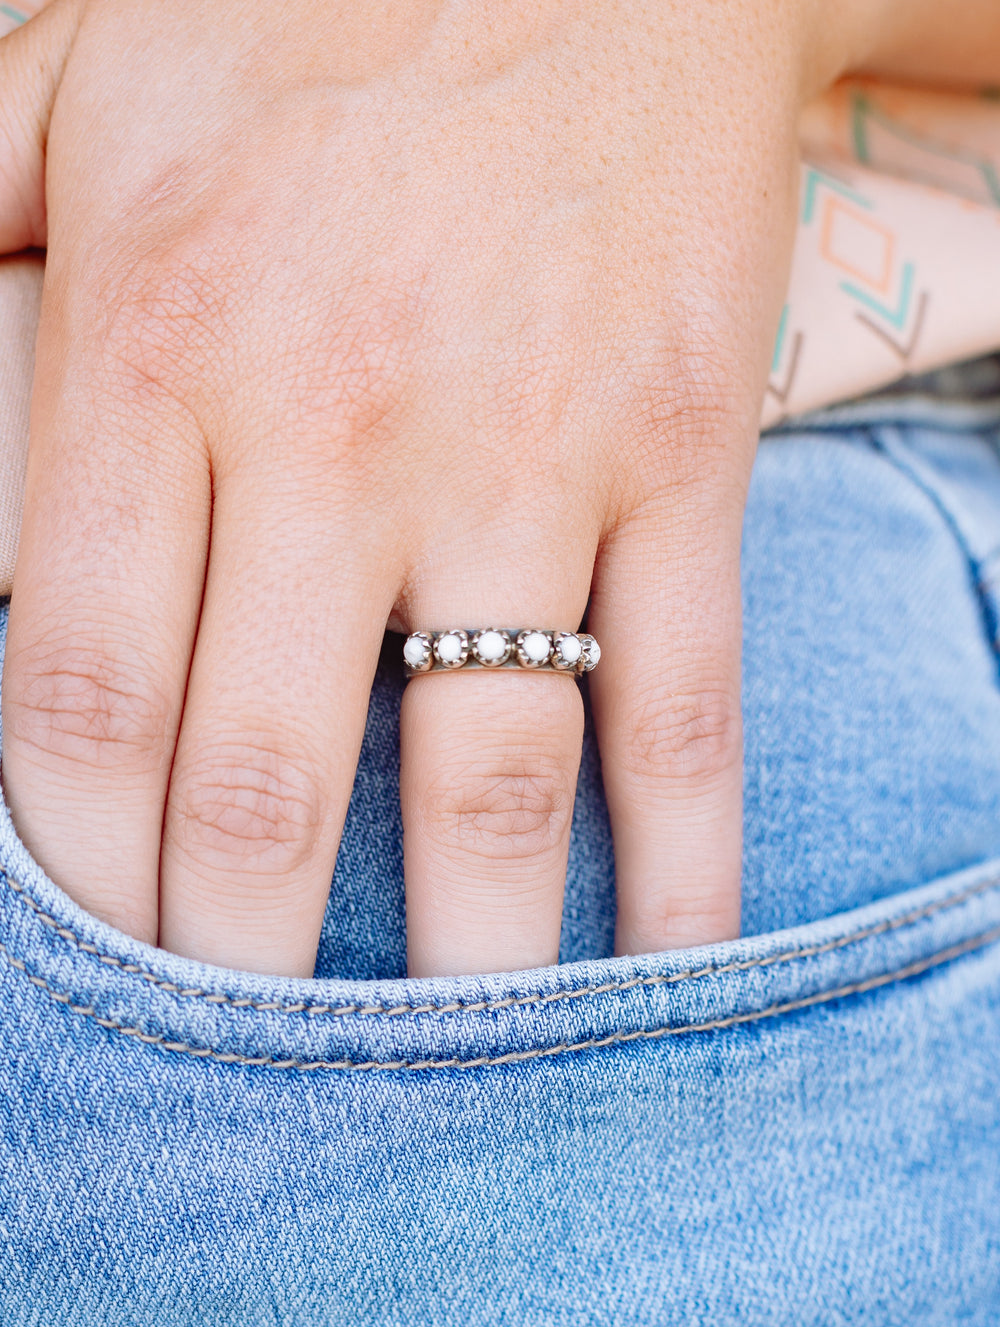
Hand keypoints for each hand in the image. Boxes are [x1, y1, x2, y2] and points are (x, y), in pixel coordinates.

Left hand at [0, 0, 857, 977]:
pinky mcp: (686, 455)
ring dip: (454, 962)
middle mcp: (338, 428)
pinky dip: (682, 859)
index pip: (83, 694)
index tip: (104, 954)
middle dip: (242, 956)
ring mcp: (529, 453)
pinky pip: (685, 702)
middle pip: (265, 781)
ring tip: (433, 1066)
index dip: (81, 866)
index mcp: (156, 346)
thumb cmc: (305, 11)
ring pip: (482, 781)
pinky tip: (663, 958)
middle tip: (244, 1051)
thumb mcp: (63, 86)